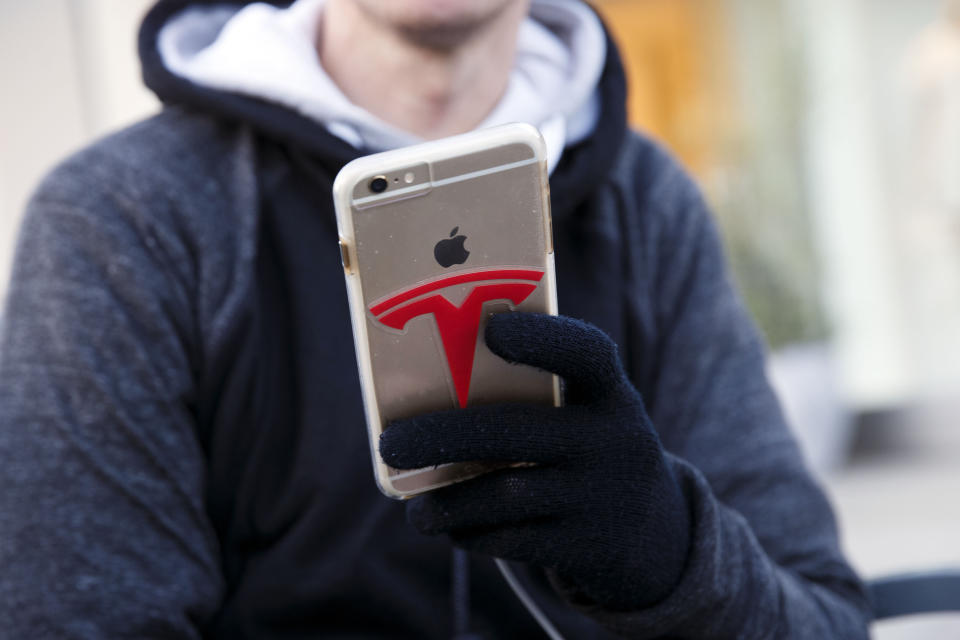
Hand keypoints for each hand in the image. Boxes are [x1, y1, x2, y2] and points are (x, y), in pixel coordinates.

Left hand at [379, 313, 690, 610]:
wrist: (654, 537)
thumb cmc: (587, 453)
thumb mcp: (584, 418)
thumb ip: (531, 401)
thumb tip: (423, 396)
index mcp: (610, 394)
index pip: (587, 353)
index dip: (542, 338)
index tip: (492, 330)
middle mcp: (613, 441)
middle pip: (517, 432)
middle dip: (444, 436)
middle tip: (391, 444)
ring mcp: (601, 496)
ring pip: (508, 495)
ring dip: (449, 501)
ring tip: (416, 509)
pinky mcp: (586, 547)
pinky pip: (514, 540)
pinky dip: (472, 535)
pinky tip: (451, 528)